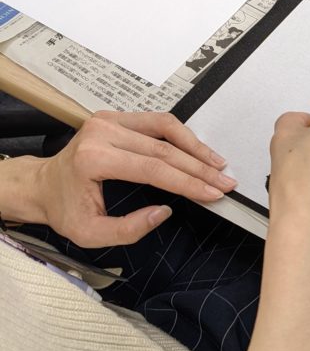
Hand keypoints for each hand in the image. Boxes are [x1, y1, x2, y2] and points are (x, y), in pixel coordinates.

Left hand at [29, 111, 236, 246]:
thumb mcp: (90, 233)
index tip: (213, 193)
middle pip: (164, 148)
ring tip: (218, 165)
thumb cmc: (64, 208)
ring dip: (196, 147)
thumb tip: (164, 212)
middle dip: (200, 168)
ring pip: (165, 127)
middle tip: (225, 182)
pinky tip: (198, 151)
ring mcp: (109, 120)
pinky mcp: (116, 117)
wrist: (43, 185)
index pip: (153, 168)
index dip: (188, 182)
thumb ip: (128, 229)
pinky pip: (157, 121)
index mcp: (94, 159)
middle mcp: (102, 132)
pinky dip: (182, 136)